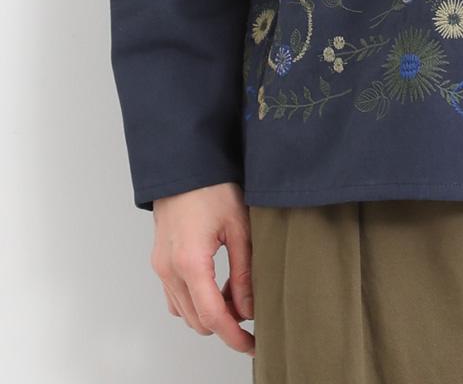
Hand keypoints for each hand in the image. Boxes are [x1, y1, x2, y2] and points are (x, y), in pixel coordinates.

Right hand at [149, 181, 255, 356]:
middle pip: (197, 320)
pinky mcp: (160, 261)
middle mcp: (170, 270)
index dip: (234, 336)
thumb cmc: (213, 187)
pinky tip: (217, 285)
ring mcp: (161, 267)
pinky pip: (175, 296)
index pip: (213, 317)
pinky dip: (196, 300)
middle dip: (225, 324)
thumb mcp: (239, 226)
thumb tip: (249, 308)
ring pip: (184, 311)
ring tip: (237, 294)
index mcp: (190, 262)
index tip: (253, 345)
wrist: (184, 165)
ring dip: (210, 312)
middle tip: (252, 313)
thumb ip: (244, 271)